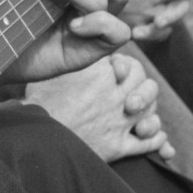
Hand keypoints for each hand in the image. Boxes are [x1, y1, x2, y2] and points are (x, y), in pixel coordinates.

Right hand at [23, 54, 173, 161]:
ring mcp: (120, 123)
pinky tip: (146, 132)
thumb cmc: (40, 102)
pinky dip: (155, 137)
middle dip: (142, 87)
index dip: (126, 67)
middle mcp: (117, 97)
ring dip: (149, 110)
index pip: (131, 65)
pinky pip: (149, 142)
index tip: (115, 70)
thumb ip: (80, 59)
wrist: (37, 138)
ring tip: (137, 111)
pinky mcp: (117, 147)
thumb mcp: (58, 70)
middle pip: (147, 86)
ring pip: (151, 112)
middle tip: (129, 92)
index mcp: (103, 75)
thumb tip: (88, 46)